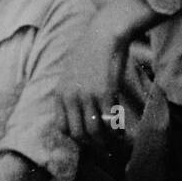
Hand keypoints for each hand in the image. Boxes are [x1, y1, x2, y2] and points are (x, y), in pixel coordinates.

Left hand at [60, 22, 129, 143]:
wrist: (104, 34)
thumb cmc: (91, 51)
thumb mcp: (72, 73)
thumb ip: (72, 92)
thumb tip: (80, 111)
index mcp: (60, 94)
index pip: (62, 128)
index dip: (75, 137)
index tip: (88, 139)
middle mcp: (70, 98)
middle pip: (78, 134)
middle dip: (92, 144)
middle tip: (104, 146)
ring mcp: (87, 96)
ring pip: (93, 132)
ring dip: (105, 141)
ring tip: (114, 141)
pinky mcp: (104, 93)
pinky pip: (108, 121)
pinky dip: (116, 131)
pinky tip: (121, 132)